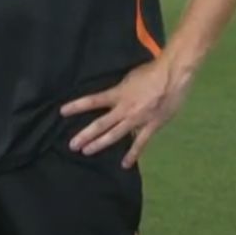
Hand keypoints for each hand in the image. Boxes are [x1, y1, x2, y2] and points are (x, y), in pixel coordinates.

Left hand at [60, 59, 192, 168]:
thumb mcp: (129, 76)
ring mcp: (137, 119)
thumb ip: (120, 88)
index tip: (62, 112)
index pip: (93, 101)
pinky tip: (125, 164)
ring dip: (100, 144)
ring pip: (115, 135)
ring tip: (86, 152)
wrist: (173, 74)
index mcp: (118, 94)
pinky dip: (132, 154)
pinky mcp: (151, 126)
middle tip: (72, 145)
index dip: (77, 106)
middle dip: (85, 135)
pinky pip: (140, 142)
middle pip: (100, 124)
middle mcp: (124, 109)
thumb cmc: (152, 70)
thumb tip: (112, 95)